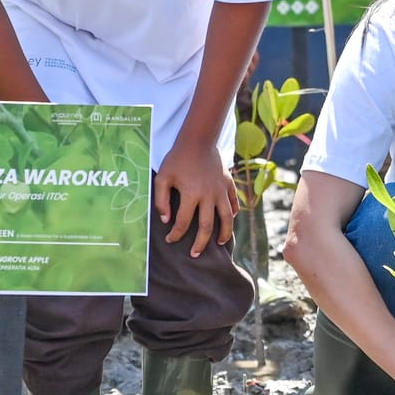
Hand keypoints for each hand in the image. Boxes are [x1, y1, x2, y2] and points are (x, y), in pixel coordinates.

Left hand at [154, 139, 239, 257]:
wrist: (198, 141)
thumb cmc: (177, 159)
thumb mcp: (163, 177)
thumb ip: (161, 200)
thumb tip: (166, 220)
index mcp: (191, 194)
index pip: (183, 222)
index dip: (175, 234)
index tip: (170, 240)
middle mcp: (209, 195)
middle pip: (207, 226)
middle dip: (200, 243)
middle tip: (195, 254)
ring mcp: (221, 191)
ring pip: (226, 219)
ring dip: (224, 234)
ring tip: (220, 244)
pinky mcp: (228, 184)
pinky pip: (233, 203)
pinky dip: (233, 214)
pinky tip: (229, 220)